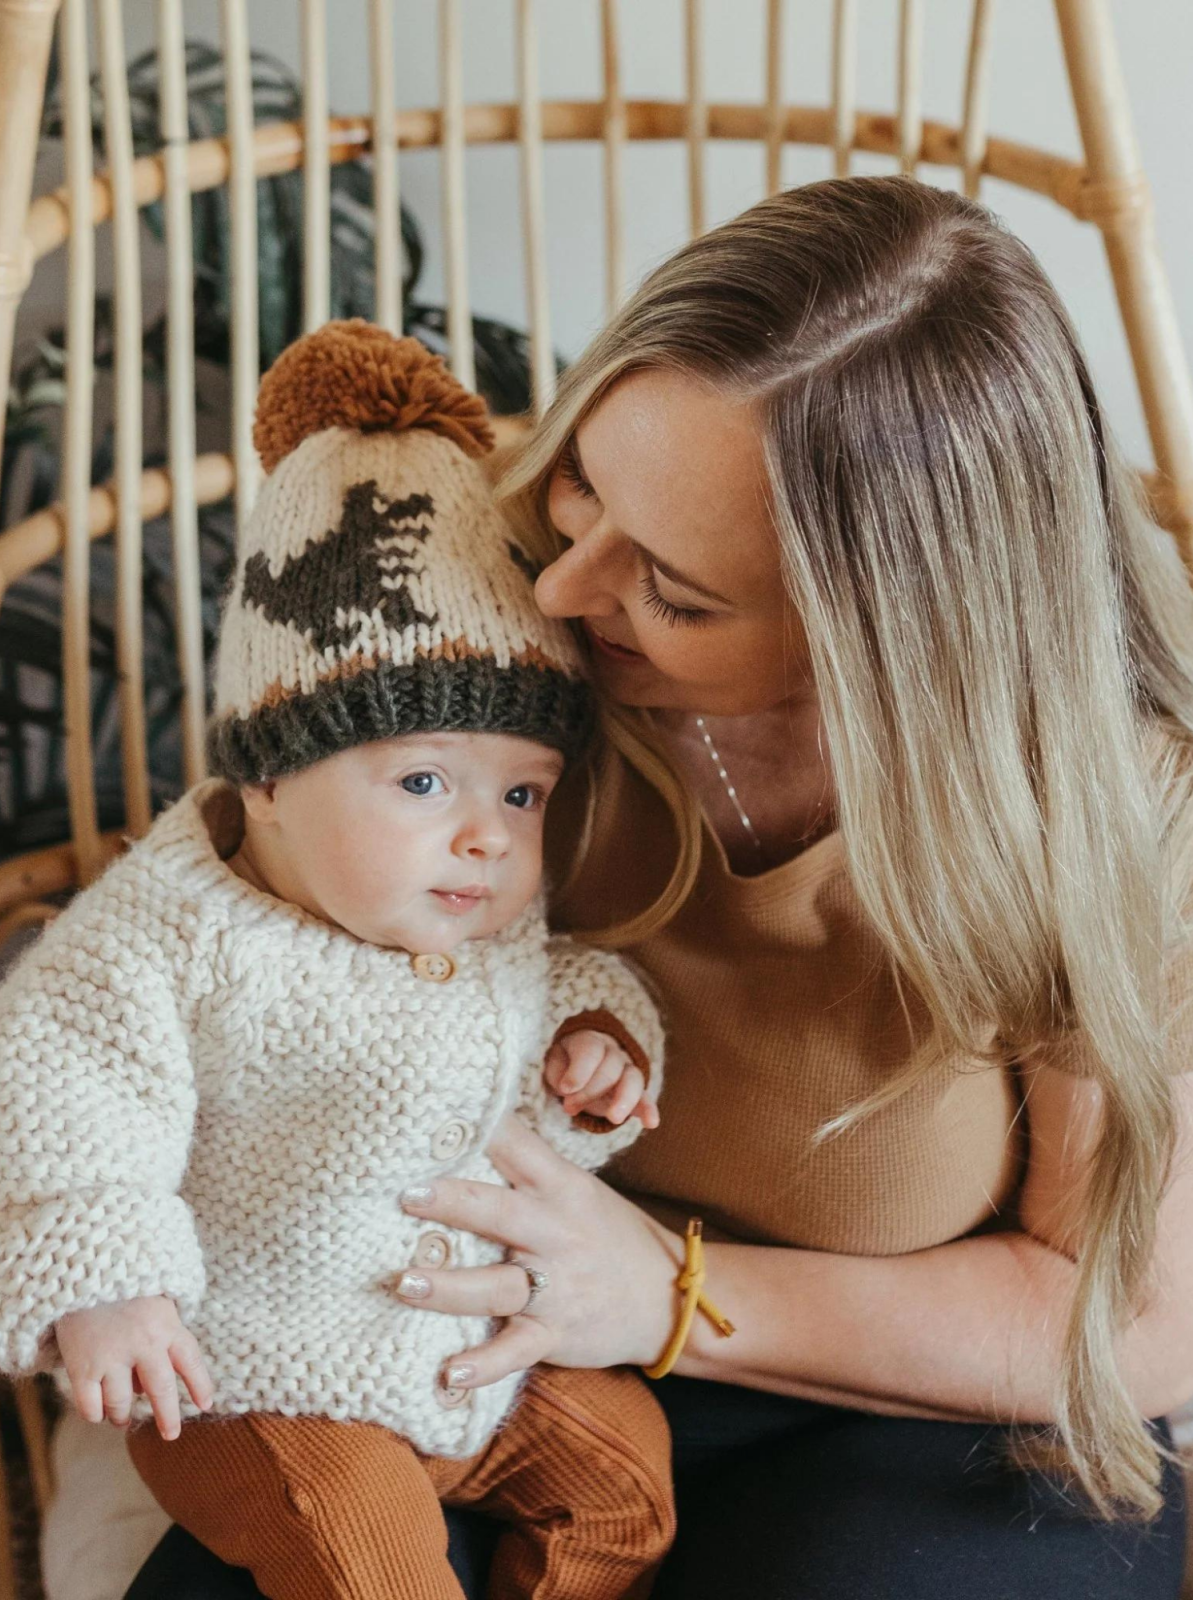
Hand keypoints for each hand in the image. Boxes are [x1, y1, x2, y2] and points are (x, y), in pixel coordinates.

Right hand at [55, 1296, 213, 1439]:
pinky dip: (95, 1413)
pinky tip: (98, 1410)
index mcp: (166, 1325)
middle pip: (161, 1390)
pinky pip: (90, 1406)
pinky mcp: (82, 1366)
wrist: (82, 1269)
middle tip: (171, 1434)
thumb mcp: (157, 1301)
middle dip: (168, 1416)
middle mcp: (143, 1343)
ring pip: (122, 1404)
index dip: (200, 1385)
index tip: (206, 1405)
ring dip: (122, 1415)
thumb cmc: (124, 1288)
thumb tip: (150, 1384)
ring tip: (122, 1417)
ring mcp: (111, 1356)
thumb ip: (164, 1333)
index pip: (190, 1361)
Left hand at [397, 1114, 681, 1391]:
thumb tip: (462, 1136)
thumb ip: (527, 1170)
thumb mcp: (577, 1190)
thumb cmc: (610, 1234)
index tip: (432, 1116)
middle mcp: (557, 1232)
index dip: (479, 1128)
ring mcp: (557, 1287)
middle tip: (405, 1194)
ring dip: (449, 1288)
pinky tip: (451, 1375)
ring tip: (405, 1283)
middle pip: (499, 1213)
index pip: (517, 1146)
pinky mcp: (555, 1334)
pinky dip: (484, 1365)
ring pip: (497, 1285)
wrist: (670, 1298)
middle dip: (452, 1202)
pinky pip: (515, 1351)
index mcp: (561, 1187)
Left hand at [543, 1029, 659, 1128]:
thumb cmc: (563, 1064)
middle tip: (569, 1108)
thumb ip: (557, 1071)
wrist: (579, 1067)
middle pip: (611, 1067)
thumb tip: (567, 1088)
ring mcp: (627, 1071)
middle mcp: (613, 1053)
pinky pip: (645, 1098)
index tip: (565, 1089)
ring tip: (614, 1118)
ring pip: (633, 1079)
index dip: (579, 1070)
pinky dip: (649, 1110)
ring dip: (624, 1099)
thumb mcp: (552, 1062)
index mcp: (590, 1041)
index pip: (591, 1050)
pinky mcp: (635, 1092)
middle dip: (590, 1091)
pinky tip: (651, 1123)